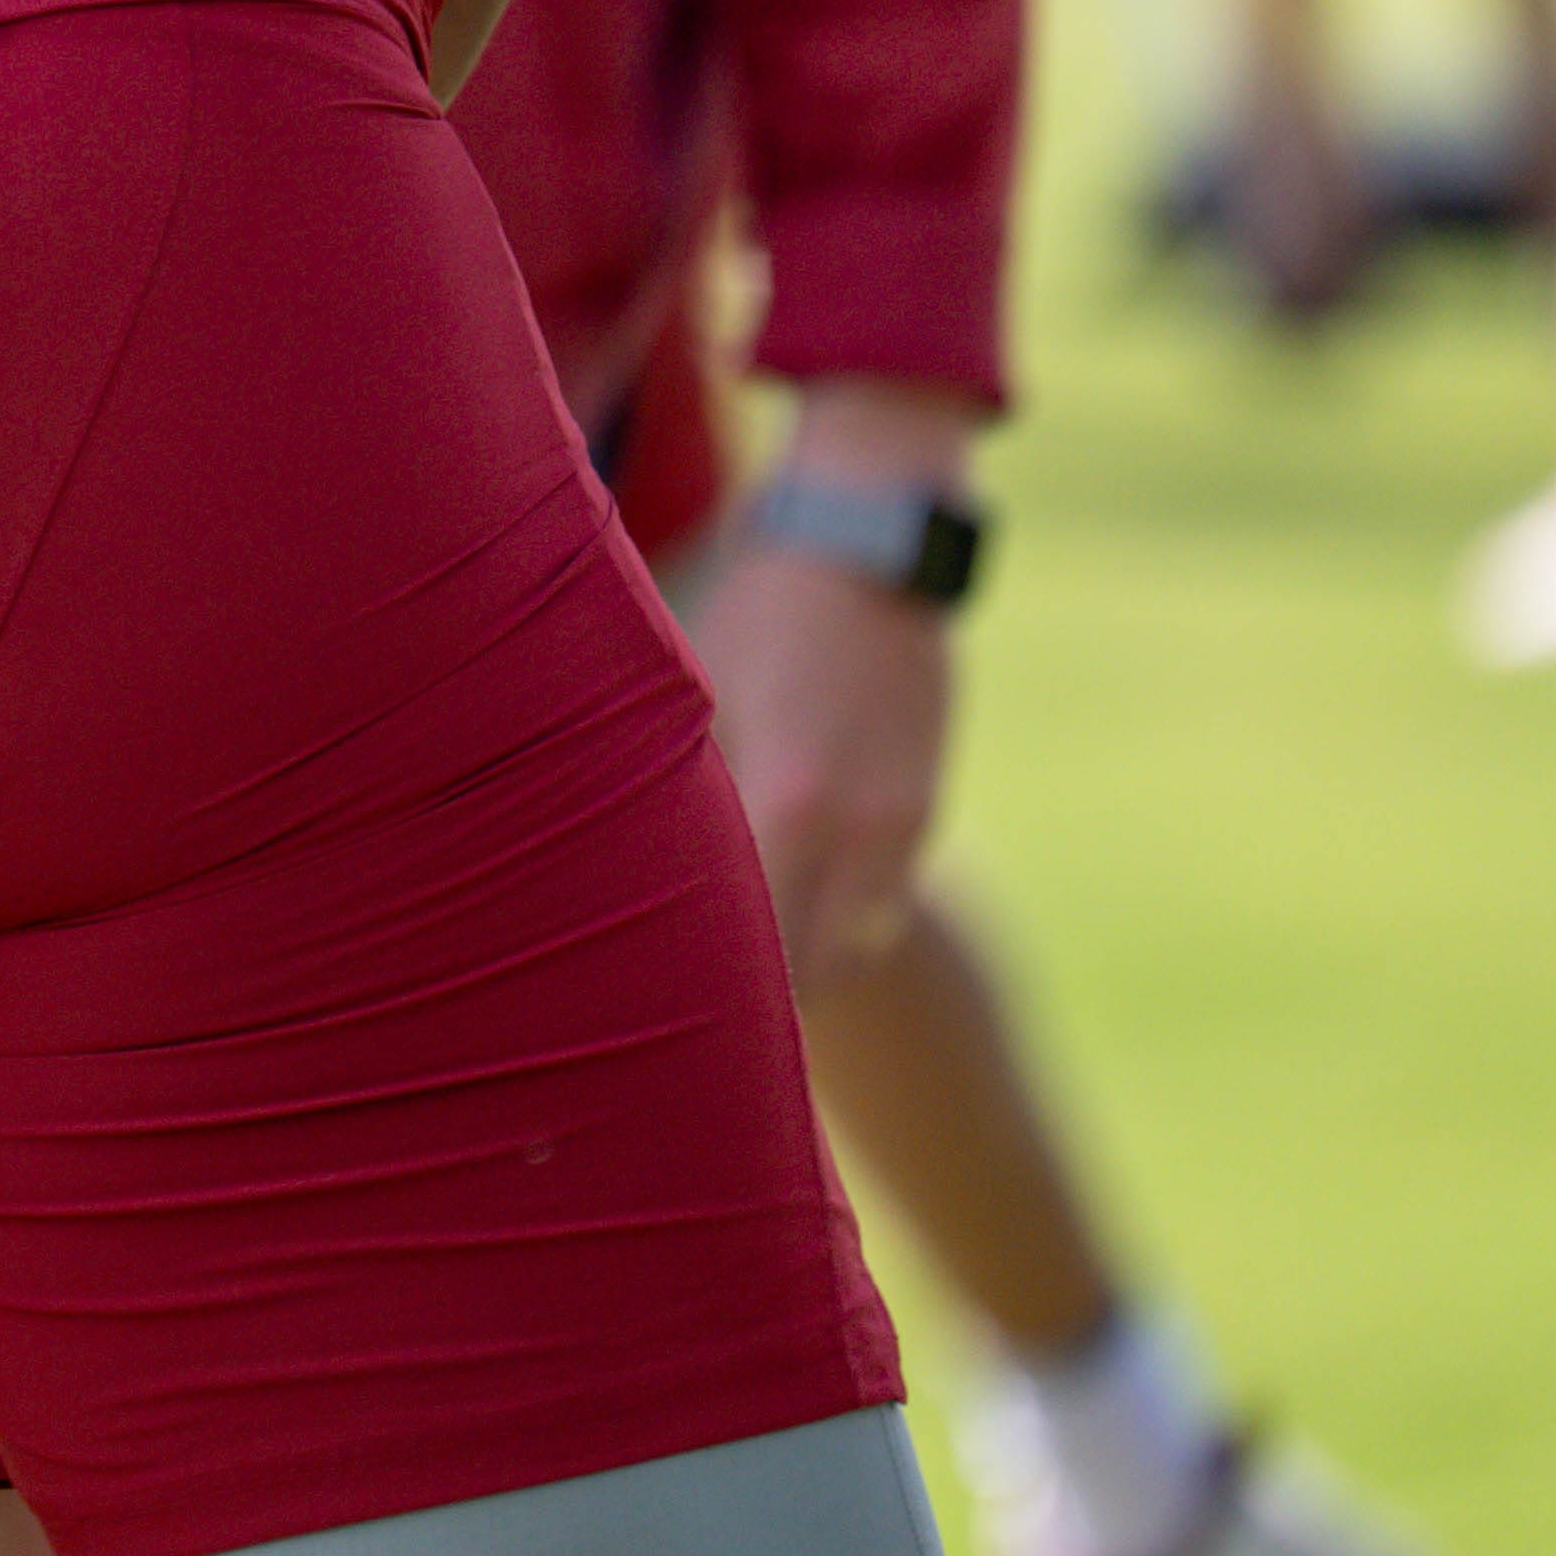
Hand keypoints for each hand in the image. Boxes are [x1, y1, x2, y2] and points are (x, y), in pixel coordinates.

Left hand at [702, 383, 980, 970]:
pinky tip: (792, 890)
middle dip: (764, 997)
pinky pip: (885, 896)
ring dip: (807, 955)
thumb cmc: (756, 610)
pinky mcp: (928, 805)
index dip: (716, 992)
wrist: (869, 543)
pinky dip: (842, 911)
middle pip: (817, 968)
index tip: (668, 1012)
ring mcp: (906, 821)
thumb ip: (677, 793)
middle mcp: (862, 828)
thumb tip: (627, 872)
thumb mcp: (693, 693)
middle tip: (696, 1002)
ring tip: (742, 958)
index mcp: (792, 801)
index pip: (761, 947)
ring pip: (859, 942)